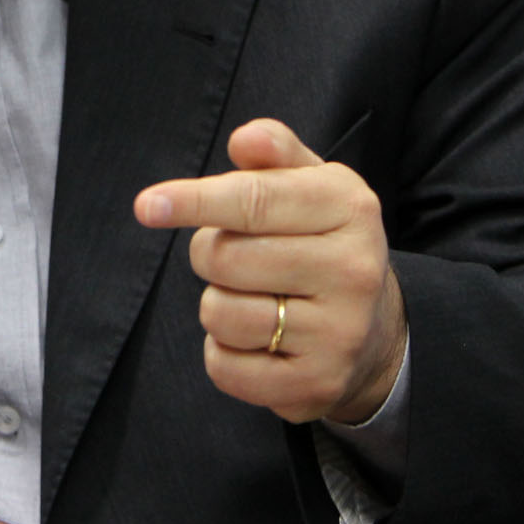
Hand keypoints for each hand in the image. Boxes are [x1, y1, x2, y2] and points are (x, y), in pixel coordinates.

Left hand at [134, 118, 406, 424]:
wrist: (376, 334)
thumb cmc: (323, 243)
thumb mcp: (312, 186)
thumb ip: (275, 153)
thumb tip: (245, 139)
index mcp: (349, 207)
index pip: (254, 199)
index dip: (193, 200)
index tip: (147, 206)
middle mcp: (352, 269)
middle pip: (226, 257)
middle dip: (210, 254)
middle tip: (235, 257)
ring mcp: (339, 332)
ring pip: (220, 314)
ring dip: (217, 304)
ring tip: (253, 299)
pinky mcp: (317, 384)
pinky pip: (226, 367)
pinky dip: (223, 353)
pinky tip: (255, 341)